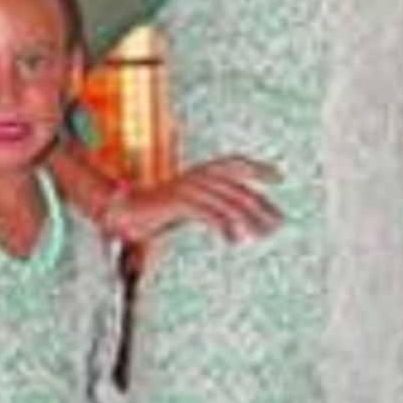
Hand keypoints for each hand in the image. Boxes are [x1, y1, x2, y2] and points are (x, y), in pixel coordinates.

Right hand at [112, 156, 281, 245]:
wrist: (123, 212)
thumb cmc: (157, 212)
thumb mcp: (191, 206)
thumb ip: (214, 210)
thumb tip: (241, 228)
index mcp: (199, 173)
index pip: (233, 164)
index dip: (256, 167)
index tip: (278, 177)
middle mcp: (195, 176)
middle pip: (236, 188)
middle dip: (261, 204)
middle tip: (279, 221)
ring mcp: (186, 187)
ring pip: (226, 201)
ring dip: (248, 218)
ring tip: (263, 233)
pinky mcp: (176, 202)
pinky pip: (206, 212)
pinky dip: (223, 225)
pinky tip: (234, 239)